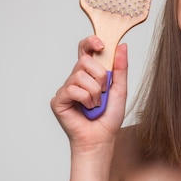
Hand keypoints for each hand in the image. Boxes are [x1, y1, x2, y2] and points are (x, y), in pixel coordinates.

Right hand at [50, 36, 128, 153]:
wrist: (101, 138)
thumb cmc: (109, 117)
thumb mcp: (120, 89)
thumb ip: (120, 68)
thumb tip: (122, 46)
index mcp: (90, 73)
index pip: (85, 50)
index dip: (90, 42)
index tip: (101, 44)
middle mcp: (76, 78)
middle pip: (85, 60)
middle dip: (100, 76)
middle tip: (103, 92)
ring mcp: (66, 88)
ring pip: (80, 75)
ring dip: (94, 92)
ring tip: (96, 104)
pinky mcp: (58, 100)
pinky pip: (73, 89)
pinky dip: (85, 100)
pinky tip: (87, 109)